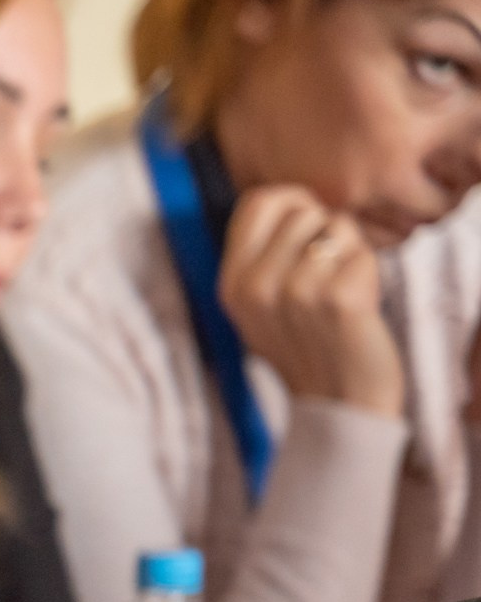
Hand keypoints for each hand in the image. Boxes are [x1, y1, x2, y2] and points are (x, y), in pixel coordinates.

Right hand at [217, 186, 402, 416]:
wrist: (339, 402)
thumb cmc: (308, 344)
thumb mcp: (260, 304)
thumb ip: (260, 254)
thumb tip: (287, 199)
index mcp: (231, 283)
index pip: (258, 201)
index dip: (291, 200)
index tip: (308, 222)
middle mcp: (255, 285)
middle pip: (302, 209)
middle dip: (323, 232)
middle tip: (324, 276)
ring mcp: (294, 292)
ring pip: (336, 226)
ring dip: (349, 252)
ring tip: (339, 291)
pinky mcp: (336, 299)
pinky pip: (362, 252)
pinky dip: (370, 272)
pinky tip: (359, 306)